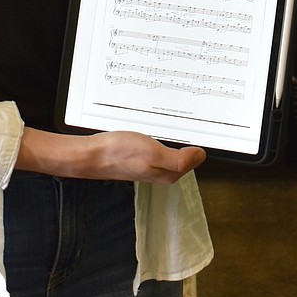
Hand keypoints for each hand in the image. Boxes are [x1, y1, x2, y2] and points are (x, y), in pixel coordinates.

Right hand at [18, 128, 204, 183]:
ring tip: (182, 124)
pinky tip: (158, 130)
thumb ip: (179, 159)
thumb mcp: (153, 154)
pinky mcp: (139, 157)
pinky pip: (158, 148)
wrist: (91, 155)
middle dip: (191, 142)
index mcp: (169, 174)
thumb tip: (201, 155)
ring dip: (177, 138)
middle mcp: (161, 172)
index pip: (194, 159)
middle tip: (198, 121)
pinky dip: (162, 138)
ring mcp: (149, 165)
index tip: (206, 128)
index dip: (200, 144)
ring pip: (172, 151)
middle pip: (185, 156)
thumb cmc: (118, 153)